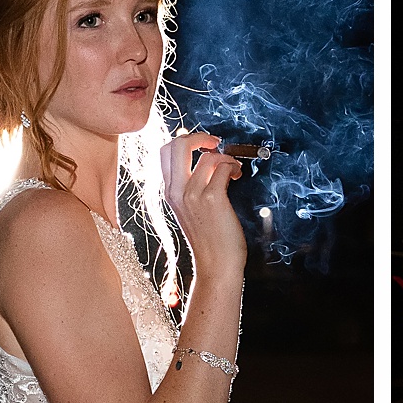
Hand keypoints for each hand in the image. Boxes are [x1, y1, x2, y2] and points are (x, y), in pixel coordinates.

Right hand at [160, 132, 246, 280]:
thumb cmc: (208, 241)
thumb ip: (190, 188)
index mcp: (168, 193)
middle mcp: (176, 191)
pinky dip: (233, 167)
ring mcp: (193, 195)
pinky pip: (222, 167)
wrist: (216, 266)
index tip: (203, 145)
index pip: (165, 152)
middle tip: (215, 143)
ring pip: (208, 156)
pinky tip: (236, 176)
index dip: (185, 141)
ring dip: (226, 157)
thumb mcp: (189, 211)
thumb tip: (205, 163)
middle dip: (199, 137)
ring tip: (233, 170)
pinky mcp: (212, 199)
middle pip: (177, 145)